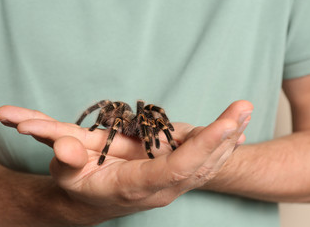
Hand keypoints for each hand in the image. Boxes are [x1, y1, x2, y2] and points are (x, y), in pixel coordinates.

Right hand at [0, 100, 252, 219]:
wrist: (89, 202)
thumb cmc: (78, 184)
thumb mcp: (65, 172)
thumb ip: (67, 159)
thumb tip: (66, 148)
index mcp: (137, 185)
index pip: (177, 168)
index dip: (202, 147)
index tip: (228, 124)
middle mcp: (160, 187)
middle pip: (200, 164)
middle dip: (224, 136)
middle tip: (244, 107)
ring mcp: (170, 184)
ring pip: (206, 165)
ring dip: (227, 139)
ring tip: (243, 111)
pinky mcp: (171, 176)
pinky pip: (201, 163)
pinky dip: (220, 146)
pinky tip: (235, 131)